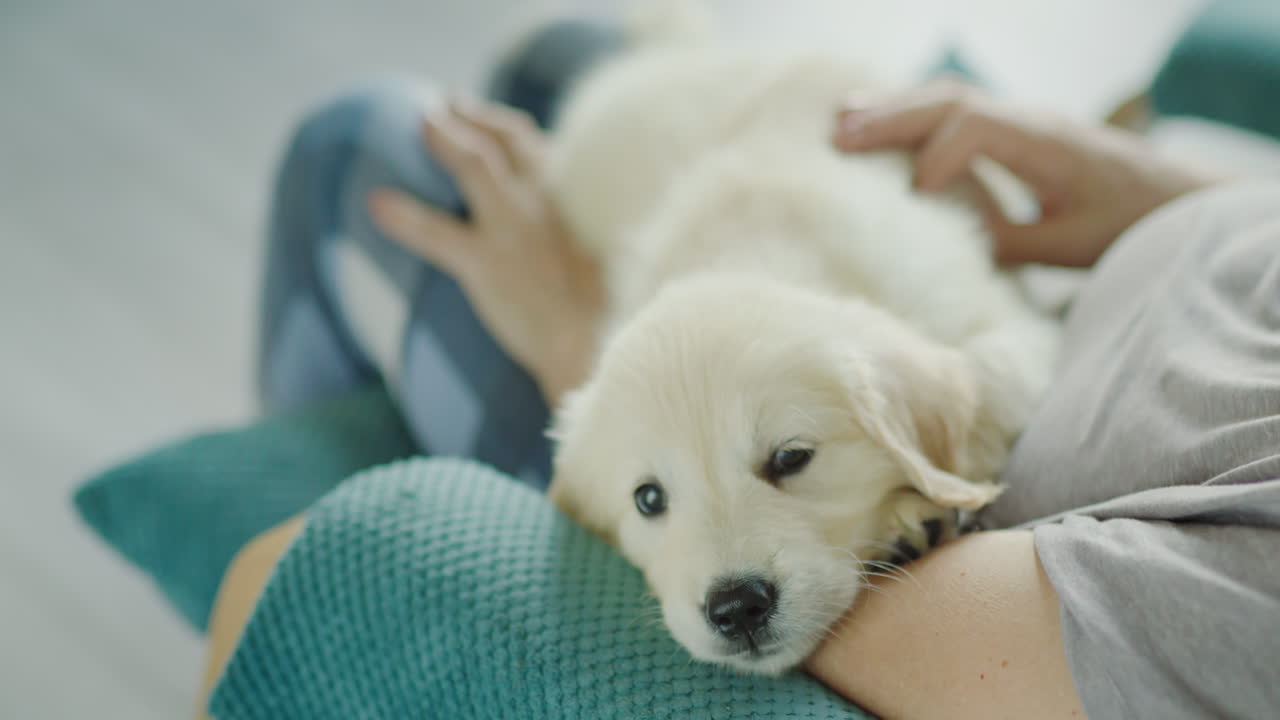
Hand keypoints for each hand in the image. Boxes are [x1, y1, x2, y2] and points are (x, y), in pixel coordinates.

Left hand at [368, 100, 601, 404]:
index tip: (479, 113)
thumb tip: (548, 233)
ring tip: (422, 123)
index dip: (502, 124)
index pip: (534, 145)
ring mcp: (514, 232)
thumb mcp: (591, 260)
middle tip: (443, 107)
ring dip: (446, 140)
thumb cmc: (598, 314)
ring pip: (475, 166)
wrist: (595, 347)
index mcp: (568, 202)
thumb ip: (567, 234)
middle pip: (504, 141)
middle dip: (471, 117)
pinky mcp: (488, 264)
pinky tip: (377, 205)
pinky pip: (438, 233)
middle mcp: (543, 204)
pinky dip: (405, 216)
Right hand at [832, 81, 1225, 266]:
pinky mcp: (1016, 132)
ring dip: (895, 108)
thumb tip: (949, 248)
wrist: (1178, 199)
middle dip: (891, 117)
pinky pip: (958, 110)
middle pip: (950, 99)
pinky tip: (881, 124)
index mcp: (1047, 143)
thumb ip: (1013, 244)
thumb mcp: (1074, 246)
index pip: (977, 127)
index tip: (912, 197)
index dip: (936, 156)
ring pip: (950, 96)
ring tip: (843, 121)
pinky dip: (914, 114)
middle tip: (838, 137)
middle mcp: (1030, 120)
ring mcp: (1021, 121)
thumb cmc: (1134, 224)